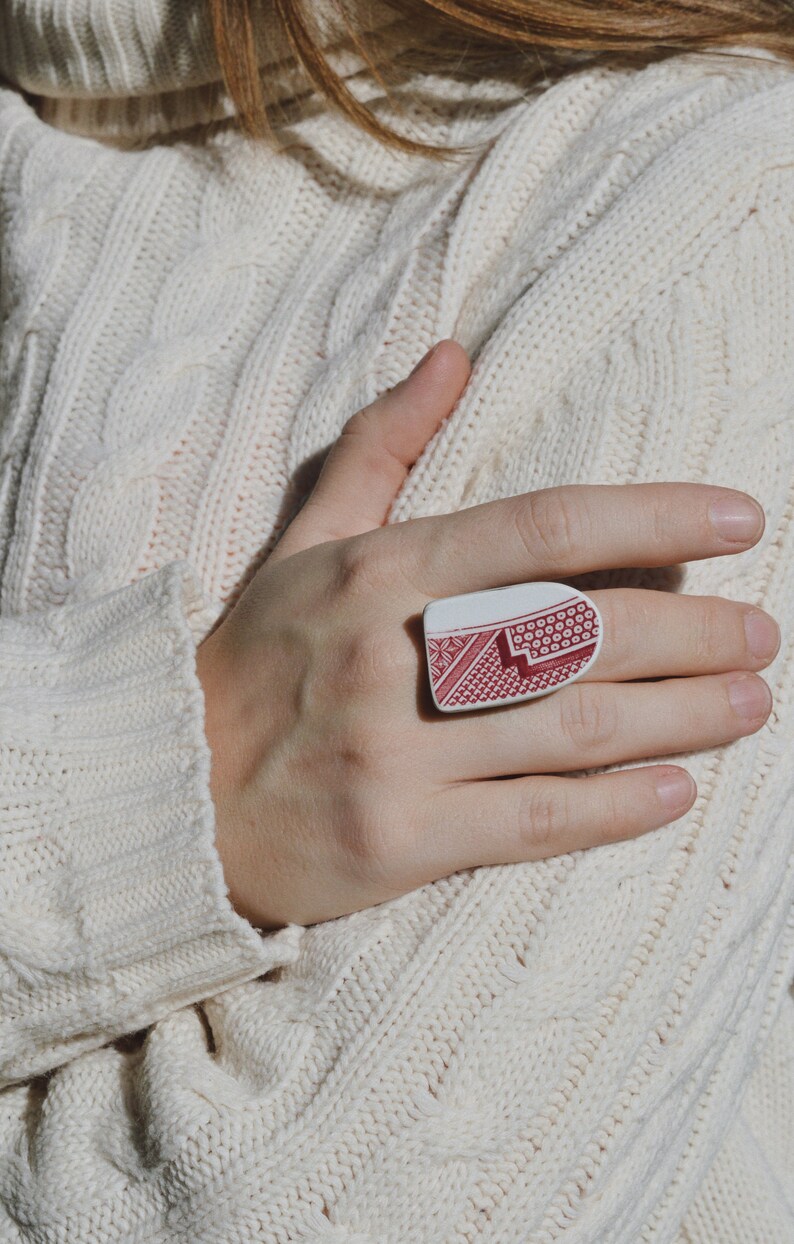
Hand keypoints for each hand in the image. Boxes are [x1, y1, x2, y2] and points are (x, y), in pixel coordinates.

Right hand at [196, 340, 778, 930]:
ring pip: (573, 731)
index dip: (653, 517)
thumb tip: (453, 354)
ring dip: (682, 716)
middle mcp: (391, 660)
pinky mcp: (397, 843)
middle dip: (692, 631)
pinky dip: (615, 809)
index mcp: (376, 574)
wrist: (168, 791)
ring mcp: (395, 758)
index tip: (740, 520)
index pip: (541, 529)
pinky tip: (679, 790)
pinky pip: (532, 822)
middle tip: (762, 632)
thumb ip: (384, 447)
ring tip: (751, 703)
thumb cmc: (254, 660)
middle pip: (579, 635)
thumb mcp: (304, 543)